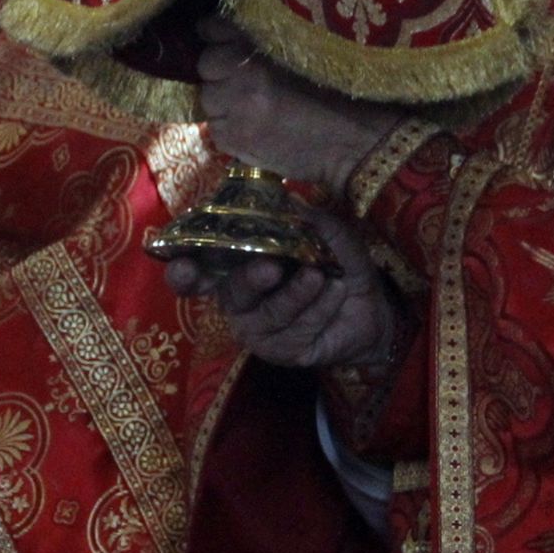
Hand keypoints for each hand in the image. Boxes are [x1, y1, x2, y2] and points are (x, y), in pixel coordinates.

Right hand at [165, 206, 394, 370]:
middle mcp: (240, 300)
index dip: (183, 271)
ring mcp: (258, 329)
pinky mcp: (281, 351)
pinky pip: (297, 330)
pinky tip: (336, 292)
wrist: (371, 309)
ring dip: (299, 293)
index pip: (199, 271)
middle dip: (250, 278)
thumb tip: (290, 201)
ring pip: (271, 313)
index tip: (181, 264)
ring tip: (322, 276)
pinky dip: (319, 308)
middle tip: (272, 267)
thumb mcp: (331, 237)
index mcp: (239, 266)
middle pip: (232, 291)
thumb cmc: (337, 267)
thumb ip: (311, 221)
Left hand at [196, 18, 403, 195]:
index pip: (212, 28)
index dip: (216, 37)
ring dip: (224, 103)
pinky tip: (256, 131)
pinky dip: (230, 131)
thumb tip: (224, 35)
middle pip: (206, 64)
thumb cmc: (337, 93)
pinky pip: (216, 129)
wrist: (357, 140)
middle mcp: (243, 70)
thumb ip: (264, 40)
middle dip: (220, 73)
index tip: (222, 44)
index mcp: (262, 40)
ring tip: (254, 110)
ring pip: (208, 98)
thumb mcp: (305, 49)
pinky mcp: (233, 138)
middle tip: (246, 85)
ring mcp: (235, 106)